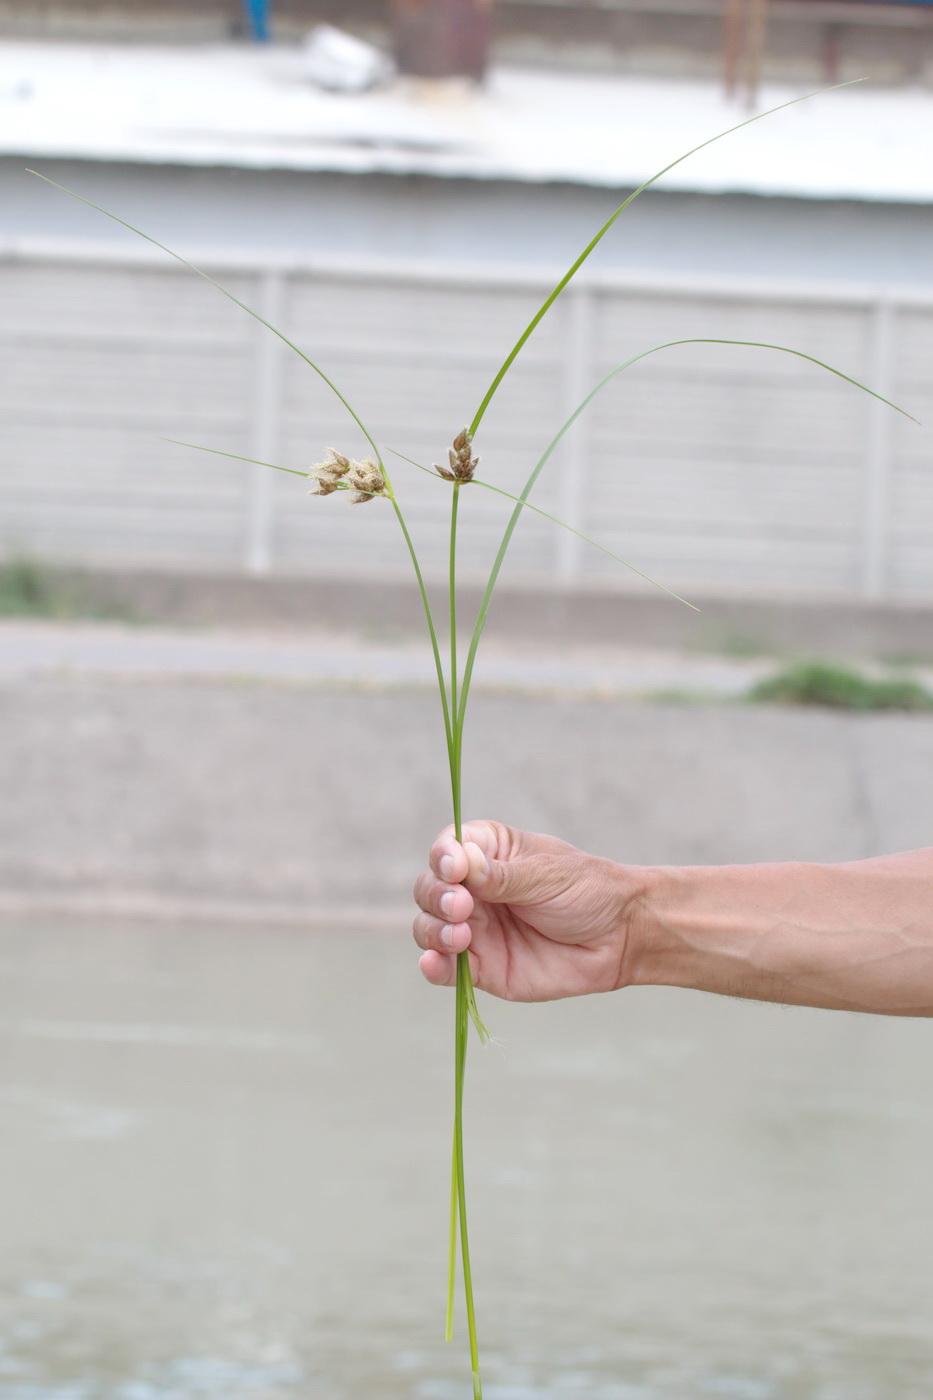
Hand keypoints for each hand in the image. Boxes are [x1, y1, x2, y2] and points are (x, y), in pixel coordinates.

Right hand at [412, 819, 643, 1000]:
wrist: (621, 937)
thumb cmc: (588, 891)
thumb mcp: (547, 875)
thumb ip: (501, 875)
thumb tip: (460, 864)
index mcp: (488, 853)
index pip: (447, 849)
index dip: (442, 857)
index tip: (455, 869)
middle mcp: (473, 890)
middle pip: (429, 889)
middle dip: (436, 897)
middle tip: (461, 906)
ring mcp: (474, 929)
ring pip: (428, 927)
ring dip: (433, 930)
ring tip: (459, 935)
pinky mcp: (482, 967)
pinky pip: (445, 969)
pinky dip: (433, 966)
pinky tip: (433, 963)